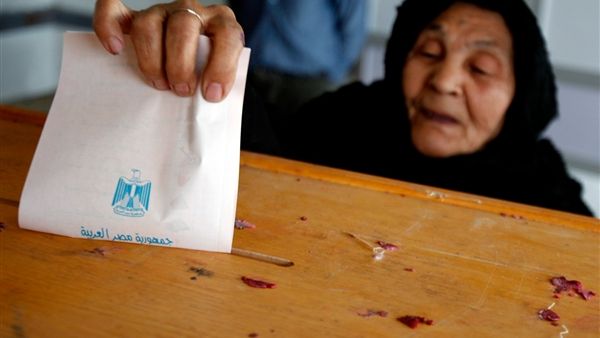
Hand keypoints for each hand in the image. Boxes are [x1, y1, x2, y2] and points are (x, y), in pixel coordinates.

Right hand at [93, 0, 243, 100]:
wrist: (192, 59)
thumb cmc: (206, 74)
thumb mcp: (220, 79)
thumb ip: (218, 87)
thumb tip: (208, 110)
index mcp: (222, 25)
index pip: (227, 36)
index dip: (221, 66)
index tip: (211, 95)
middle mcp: (192, 12)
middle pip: (183, 26)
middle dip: (181, 64)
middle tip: (181, 90)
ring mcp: (162, 12)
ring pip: (149, 22)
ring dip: (151, 57)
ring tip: (158, 84)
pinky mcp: (134, 17)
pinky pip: (113, 9)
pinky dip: (108, 25)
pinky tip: (115, 48)